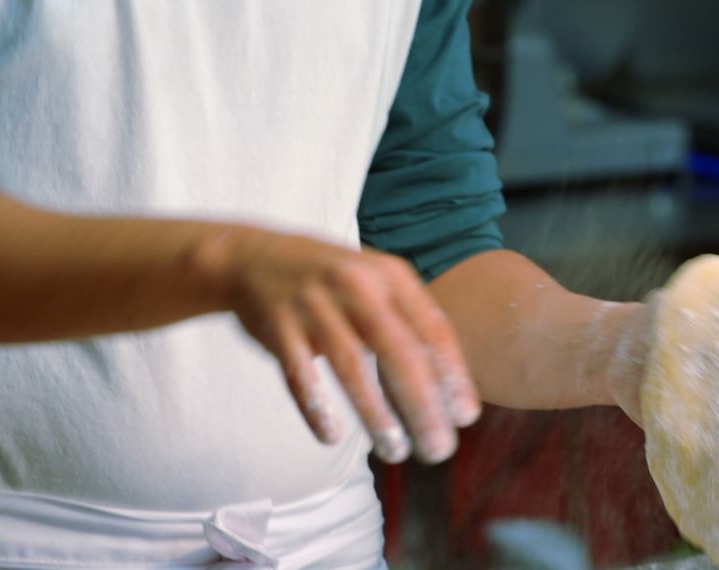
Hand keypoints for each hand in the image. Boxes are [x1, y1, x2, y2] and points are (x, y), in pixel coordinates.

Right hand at [199, 227, 479, 463]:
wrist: (252, 256)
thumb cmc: (332, 282)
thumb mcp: (377, 283)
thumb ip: (410, 323)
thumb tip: (450, 386)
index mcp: (391, 276)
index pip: (431, 328)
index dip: (452, 374)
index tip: (466, 417)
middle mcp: (356, 285)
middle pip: (397, 350)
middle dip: (422, 404)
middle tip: (439, 449)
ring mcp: (313, 304)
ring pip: (350, 365)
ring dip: (375, 414)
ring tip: (396, 452)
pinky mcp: (278, 326)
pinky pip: (298, 373)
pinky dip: (316, 406)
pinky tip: (331, 438)